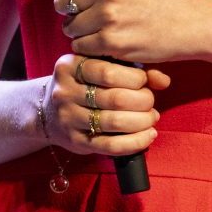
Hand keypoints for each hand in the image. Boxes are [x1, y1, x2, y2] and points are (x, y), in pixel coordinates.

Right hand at [41, 53, 165, 157]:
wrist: (48, 111)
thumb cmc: (83, 85)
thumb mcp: (97, 69)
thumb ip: (131, 69)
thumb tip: (163, 80)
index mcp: (69, 66)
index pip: (108, 72)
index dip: (135, 78)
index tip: (144, 82)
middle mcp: (64, 92)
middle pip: (115, 98)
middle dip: (143, 101)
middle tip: (150, 102)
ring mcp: (68, 118)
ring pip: (115, 122)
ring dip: (142, 122)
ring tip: (151, 118)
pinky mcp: (76, 141)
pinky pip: (111, 145)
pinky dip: (136, 142)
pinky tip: (148, 135)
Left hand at [50, 0, 211, 65]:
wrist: (186, 23)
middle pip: (62, 3)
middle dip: (70, 10)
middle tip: (87, 14)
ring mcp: (108, 16)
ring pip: (69, 26)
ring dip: (79, 30)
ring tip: (99, 28)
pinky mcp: (111, 42)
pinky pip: (80, 45)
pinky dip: (88, 46)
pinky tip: (104, 40)